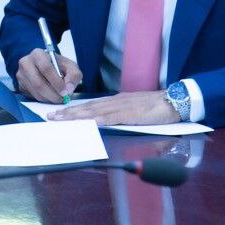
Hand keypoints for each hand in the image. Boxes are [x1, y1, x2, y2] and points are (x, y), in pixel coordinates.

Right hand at [16, 48, 81, 102]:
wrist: (45, 65)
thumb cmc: (58, 65)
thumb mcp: (70, 66)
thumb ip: (74, 75)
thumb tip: (68, 89)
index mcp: (37, 54)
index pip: (46, 68)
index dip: (56, 82)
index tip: (65, 92)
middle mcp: (25, 63)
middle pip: (38, 83)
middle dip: (53, 95)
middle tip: (63, 99)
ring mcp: (20, 75)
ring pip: (35, 92)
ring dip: (49, 99)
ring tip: (59, 98)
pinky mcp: (20, 86)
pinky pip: (32, 96)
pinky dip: (44, 100)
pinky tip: (51, 97)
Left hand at [47, 90, 178, 124]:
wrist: (173, 101)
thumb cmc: (155, 107)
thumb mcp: (134, 110)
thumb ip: (121, 116)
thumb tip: (107, 122)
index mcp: (115, 101)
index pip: (90, 105)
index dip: (73, 109)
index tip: (58, 113)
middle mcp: (114, 102)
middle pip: (86, 107)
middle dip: (67, 112)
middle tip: (50, 116)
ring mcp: (121, 107)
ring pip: (93, 111)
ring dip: (75, 116)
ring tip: (60, 119)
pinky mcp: (130, 114)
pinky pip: (110, 117)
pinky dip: (97, 120)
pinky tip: (86, 123)